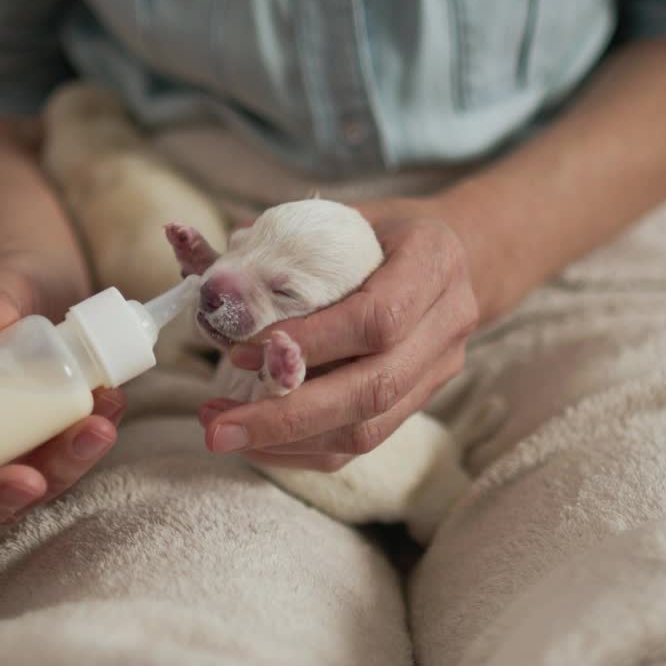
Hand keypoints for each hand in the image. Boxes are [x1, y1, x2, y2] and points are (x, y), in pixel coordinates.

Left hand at [198, 199, 478, 470]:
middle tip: (216, 425)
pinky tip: (253, 441)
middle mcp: (447, 322)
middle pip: (374, 388)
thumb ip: (284, 244)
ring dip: (286, 440)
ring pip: (368, 430)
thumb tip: (209, 274)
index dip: (312, 342)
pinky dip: (301, 450)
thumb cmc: (383, 230)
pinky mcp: (418, 403)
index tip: (243, 351)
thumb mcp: (343, 216)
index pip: (379, 318)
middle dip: (288, 415)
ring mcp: (438, 370)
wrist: (456, 256)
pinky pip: (360, 444)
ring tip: (222, 429)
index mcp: (433, 261)